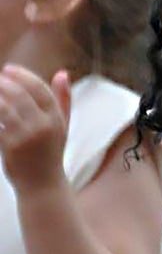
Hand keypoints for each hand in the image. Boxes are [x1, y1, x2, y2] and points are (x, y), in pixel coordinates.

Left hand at [0, 65, 70, 193]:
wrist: (43, 184)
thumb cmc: (51, 152)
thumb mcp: (63, 125)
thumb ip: (63, 98)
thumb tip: (62, 73)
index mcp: (57, 118)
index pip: (40, 89)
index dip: (23, 76)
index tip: (8, 68)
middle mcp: (44, 125)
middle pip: (21, 96)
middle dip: (5, 84)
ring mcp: (26, 137)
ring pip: (6, 108)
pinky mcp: (10, 147)